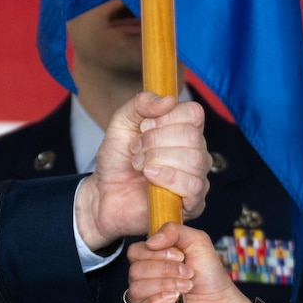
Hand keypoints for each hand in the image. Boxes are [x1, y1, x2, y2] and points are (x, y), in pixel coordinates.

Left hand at [76, 93, 210, 250]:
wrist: (104, 194)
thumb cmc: (118, 160)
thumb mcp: (122, 122)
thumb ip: (141, 104)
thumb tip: (168, 100)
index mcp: (184, 130)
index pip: (194, 113)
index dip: (166, 118)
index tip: (143, 127)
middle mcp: (196, 152)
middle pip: (192, 136)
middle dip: (155, 141)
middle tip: (136, 150)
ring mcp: (197, 177)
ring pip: (194, 159)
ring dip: (158, 159)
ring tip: (140, 166)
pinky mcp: (194, 202)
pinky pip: (193, 185)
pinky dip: (167, 177)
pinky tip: (149, 178)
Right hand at [127, 223, 251, 302]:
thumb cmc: (209, 274)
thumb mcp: (197, 242)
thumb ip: (174, 231)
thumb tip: (151, 241)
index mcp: (152, 260)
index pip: (134, 252)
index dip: (155, 253)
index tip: (180, 256)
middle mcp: (145, 279)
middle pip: (135, 270)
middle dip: (165, 270)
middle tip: (188, 274)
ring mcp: (145, 300)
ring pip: (136, 289)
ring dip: (165, 286)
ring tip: (185, 288)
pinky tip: (173, 301)